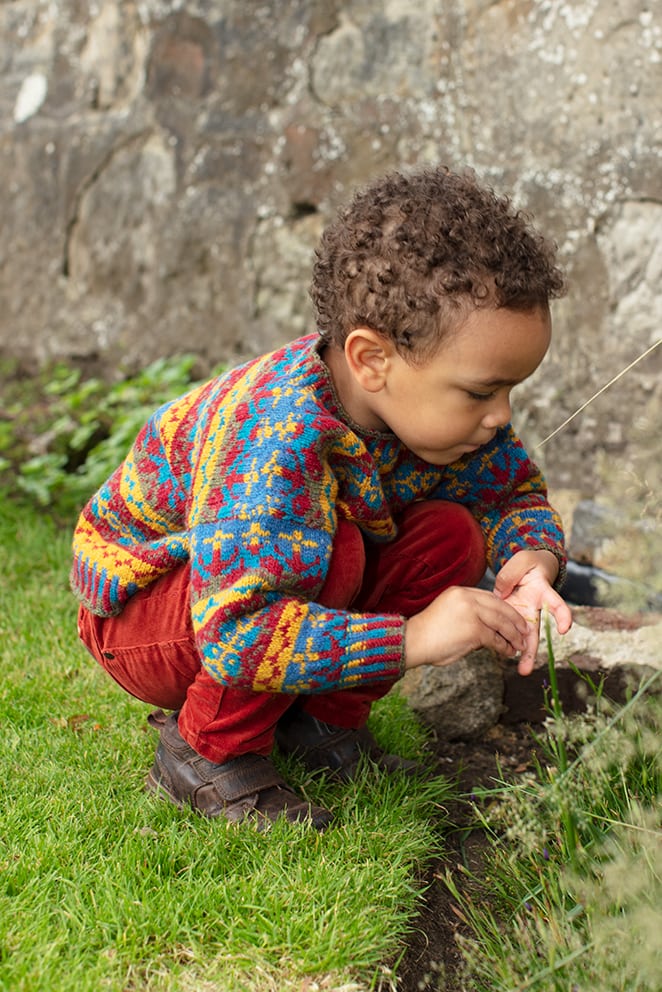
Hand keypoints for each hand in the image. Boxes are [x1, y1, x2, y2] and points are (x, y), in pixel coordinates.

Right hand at [404, 585, 530, 670]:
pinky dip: (504, 647)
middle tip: (524, 630)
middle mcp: (467, 598)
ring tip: (518, 645)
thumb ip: (468, 615)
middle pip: (500, 607)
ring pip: (501, 623)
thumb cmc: (428, 633)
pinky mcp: (474, 630)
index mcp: (460, 592)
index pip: (490, 597)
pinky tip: (507, 652)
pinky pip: (496, 639)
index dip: (505, 608)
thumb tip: (488, 629)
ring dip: (512, 635)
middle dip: (514, 620)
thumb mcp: (448, 613)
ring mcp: (471, 613)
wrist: (413, 641)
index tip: (513, 618)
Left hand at [493, 550, 572, 675]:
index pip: (556, 604)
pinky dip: (503, 641)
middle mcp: (534, 608)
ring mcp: (522, 614)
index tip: (565, 629)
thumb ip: (510, 575)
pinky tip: (498, 652)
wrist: (527, 568)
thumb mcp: (520, 561)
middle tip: (527, 669)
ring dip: (522, 654)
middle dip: (532, 650)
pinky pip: (507, 629)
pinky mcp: (511, 615)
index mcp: (542, 592)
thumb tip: (500, 594)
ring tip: (521, 671)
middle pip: (536, 631)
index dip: (563, 616)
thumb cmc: (527, 564)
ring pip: (523, 637)